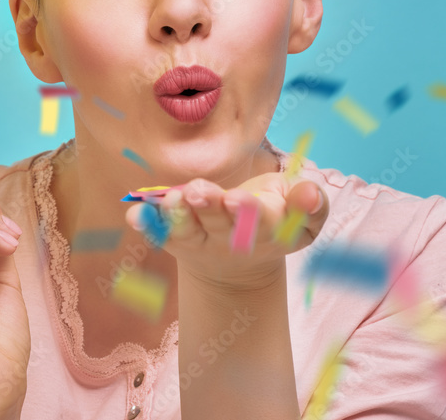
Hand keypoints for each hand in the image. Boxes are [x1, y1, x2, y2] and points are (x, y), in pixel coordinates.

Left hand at [124, 172, 328, 292]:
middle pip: (218, 222)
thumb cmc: (278, 218)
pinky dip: (147, 224)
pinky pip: (160, 232)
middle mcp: (231, 240)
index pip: (260, 221)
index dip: (247, 211)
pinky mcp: (177, 240)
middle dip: (208, 205)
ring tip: (168, 199)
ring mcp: (201, 241)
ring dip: (176, 214)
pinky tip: (135, 213)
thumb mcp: (302, 214)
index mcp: (268, 231)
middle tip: (197, 190)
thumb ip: (310, 203)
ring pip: (187, 229)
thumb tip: (310, 191)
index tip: (235, 199)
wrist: (245, 256)